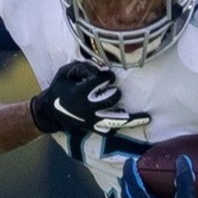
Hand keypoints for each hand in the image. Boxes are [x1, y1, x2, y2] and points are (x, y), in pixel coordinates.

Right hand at [30, 61, 146, 133]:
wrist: (50, 112)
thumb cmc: (59, 89)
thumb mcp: (65, 72)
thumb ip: (81, 67)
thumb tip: (99, 66)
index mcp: (80, 93)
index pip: (101, 81)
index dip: (107, 76)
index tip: (108, 76)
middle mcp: (88, 108)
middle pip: (112, 98)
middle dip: (116, 92)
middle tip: (115, 90)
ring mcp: (92, 120)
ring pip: (116, 119)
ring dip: (132, 119)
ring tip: (147, 117)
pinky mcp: (93, 127)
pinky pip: (109, 130)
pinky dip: (119, 127)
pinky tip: (132, 123)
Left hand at [120, 155, 197, 197]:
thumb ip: (184, 181)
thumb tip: (182, 159)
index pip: (134, 189)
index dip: (130, 173)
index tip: (130, 161)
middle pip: (127, 197)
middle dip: (126, 182)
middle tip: (129, 169)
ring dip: (131, 192)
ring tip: (133, 180)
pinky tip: (145, 196)